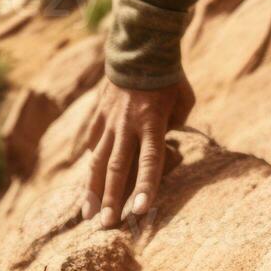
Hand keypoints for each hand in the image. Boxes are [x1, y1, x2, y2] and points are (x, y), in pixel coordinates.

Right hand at [78, 76, 194, 227]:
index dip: (145, 185)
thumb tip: (162, 143)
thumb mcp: (183, 100)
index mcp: (153, 120)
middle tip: (106, 225)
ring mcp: (110, 119)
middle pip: (118, 166)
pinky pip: (93, 142)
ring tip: (88, 215)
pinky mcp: (99, 113)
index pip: (150, 159)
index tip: (139, 210)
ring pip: (98, 159)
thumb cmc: (170, 76)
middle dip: (112, 198)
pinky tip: (87, 184)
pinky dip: (90, 163)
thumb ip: (174, 125)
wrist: (141, 45)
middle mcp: (128, 123)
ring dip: (93, 189)